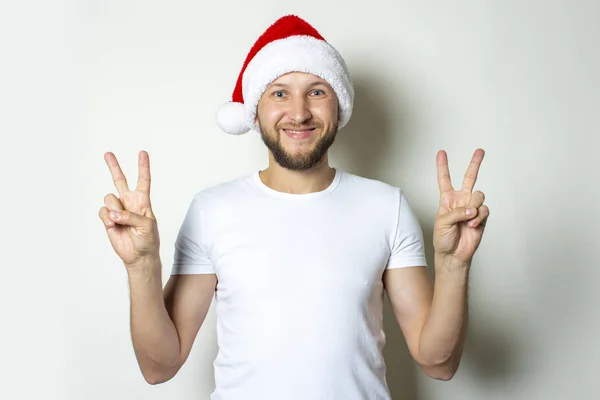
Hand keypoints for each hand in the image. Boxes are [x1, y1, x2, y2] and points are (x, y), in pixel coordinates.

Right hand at [98, 150, 159, 268]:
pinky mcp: (108, 219)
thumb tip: (113, 213)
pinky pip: (102, 211)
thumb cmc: (148, 239)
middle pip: (120, 180)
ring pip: (109, 198)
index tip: (142, 153)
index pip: (143, 180)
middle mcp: (129, 202)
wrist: (139, 255)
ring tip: (120, 221)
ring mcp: (117, 210)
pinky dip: (107, 219)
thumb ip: (131, 216)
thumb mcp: (146, 225)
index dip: (143, 166)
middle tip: (107, 154)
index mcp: (143, 200)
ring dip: (114, 210)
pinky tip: (113, 226)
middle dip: (113, 167)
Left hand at [433, 149, 488, 265]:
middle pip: (469, 178)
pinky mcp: (481, 217)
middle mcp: (461, 200)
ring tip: (468, 218)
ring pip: (479, 195)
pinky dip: (478, 218)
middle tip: (480, 151)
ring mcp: (472, 207)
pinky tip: (472, 225)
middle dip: (475, 163)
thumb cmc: (443, 239)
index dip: (443, 166)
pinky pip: (484, 210)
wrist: (453, 254)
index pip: (444, 179)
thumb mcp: (442, 223)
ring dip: (473, 206)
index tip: (441, 152)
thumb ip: (456, 212)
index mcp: (447, 199)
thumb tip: (471, 209)